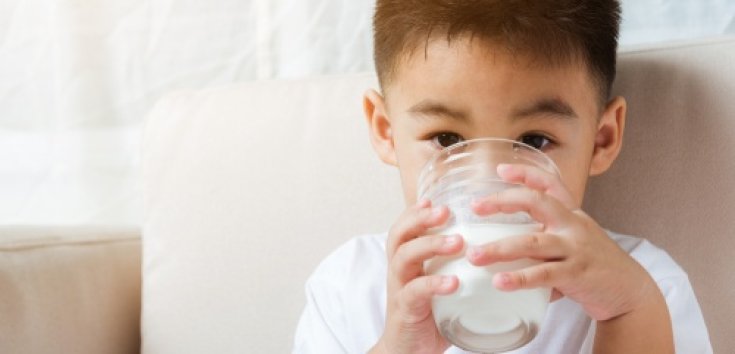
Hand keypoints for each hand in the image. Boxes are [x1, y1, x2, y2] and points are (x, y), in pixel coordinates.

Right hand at [371, 200, 463, 353]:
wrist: (408, 351)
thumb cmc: (430, 315)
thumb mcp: (440, 285)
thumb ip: (457, 266)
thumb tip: (496, 250)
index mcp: (407, 262)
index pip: (404, 227)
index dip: (416, 212)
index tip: (436, 199)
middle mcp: (399, 271)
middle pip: (399, 234)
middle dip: (421, 219)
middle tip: (446, 211)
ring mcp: (399, 289)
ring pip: (404, 257)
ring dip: (431, 245)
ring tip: (458, 242)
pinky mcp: (404, 310)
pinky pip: (414, 292)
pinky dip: (434, 283)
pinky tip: (453, 282)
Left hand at [467, 163, 657, 320]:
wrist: (630, 291)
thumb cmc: (593, 266)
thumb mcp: (572, 242)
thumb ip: (543, 240)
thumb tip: (501, 248)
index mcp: (571, 214)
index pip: (550, 183)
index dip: (525, 173)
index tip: (500, 169)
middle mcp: (573, 225)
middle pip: (536, 202)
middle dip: (502, 201)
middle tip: (475, 207)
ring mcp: (575, 248)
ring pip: (532, 243)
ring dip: (499, 249)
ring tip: (474, 256)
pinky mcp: (576, 274)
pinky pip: (543, 274)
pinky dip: (519, 278)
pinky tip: (499, 282)